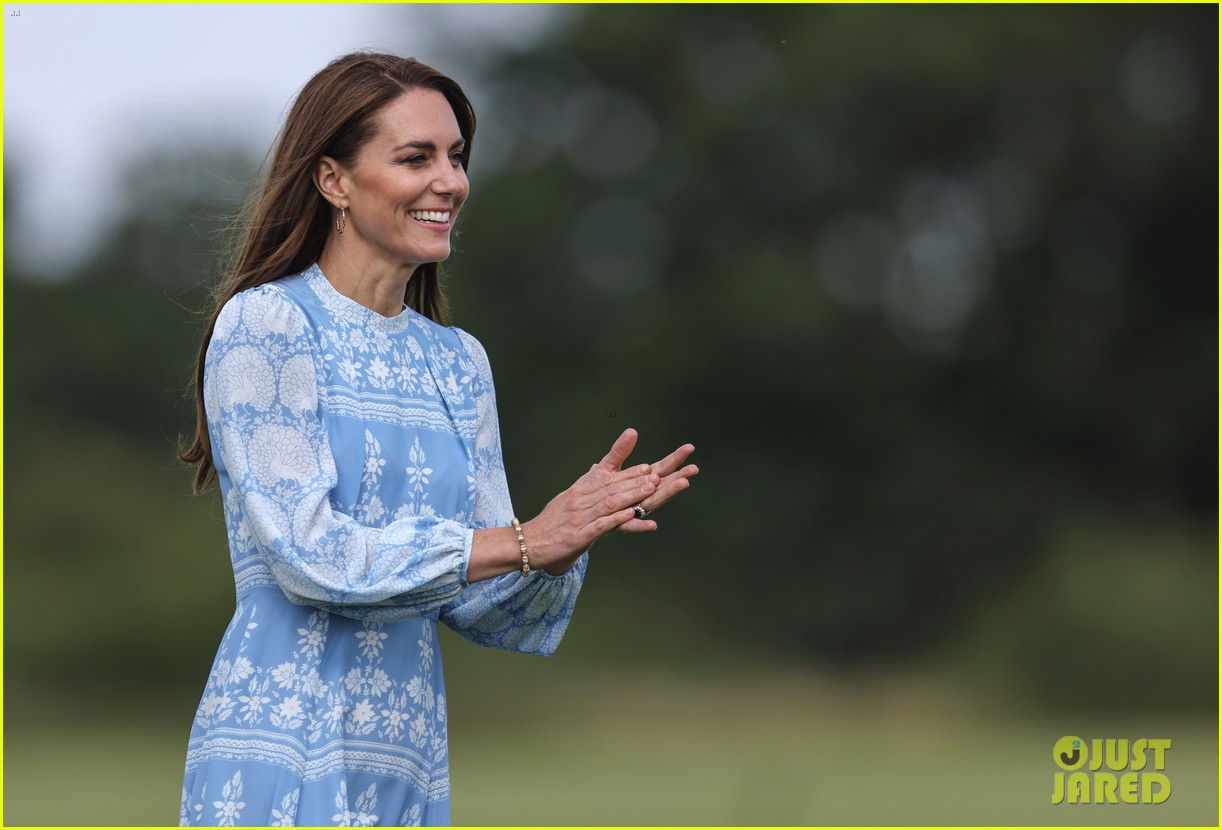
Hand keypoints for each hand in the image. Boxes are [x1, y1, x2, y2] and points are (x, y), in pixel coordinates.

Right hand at [522, 429, 662, 571]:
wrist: (527, 542)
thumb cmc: (550, 523)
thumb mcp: (568, 499)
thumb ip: (585, 485)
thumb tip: (597, 468)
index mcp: (579, 491)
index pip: (608, 479)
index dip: (629, 474)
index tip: (647, 468)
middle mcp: (580, 500)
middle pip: (612, 488)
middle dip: (636, 481)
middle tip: (656, 475)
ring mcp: (579, 518)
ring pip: (609, 503)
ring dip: (631, 495)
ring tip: (650, 488)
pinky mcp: (577, 535)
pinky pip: (600, 525)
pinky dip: (616, 518)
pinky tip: (630, 513)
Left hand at [598, 429, 697, 533]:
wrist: (574, 517)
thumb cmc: (592, 492)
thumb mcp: (607, 468)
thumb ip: (620, 451)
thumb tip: (632, 431)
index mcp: (639, 483)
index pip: (661, 468)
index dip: (675, 458)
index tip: (689, 448)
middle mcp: (639, 498)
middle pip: (662, 485)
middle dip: (678, 476)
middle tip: (693, 468)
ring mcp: (630, 512)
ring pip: (652, 503)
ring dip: (667, 495)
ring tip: (682, 484)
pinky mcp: (616, 526)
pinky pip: (630, 526)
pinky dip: (640, 525)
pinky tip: (652, 525)